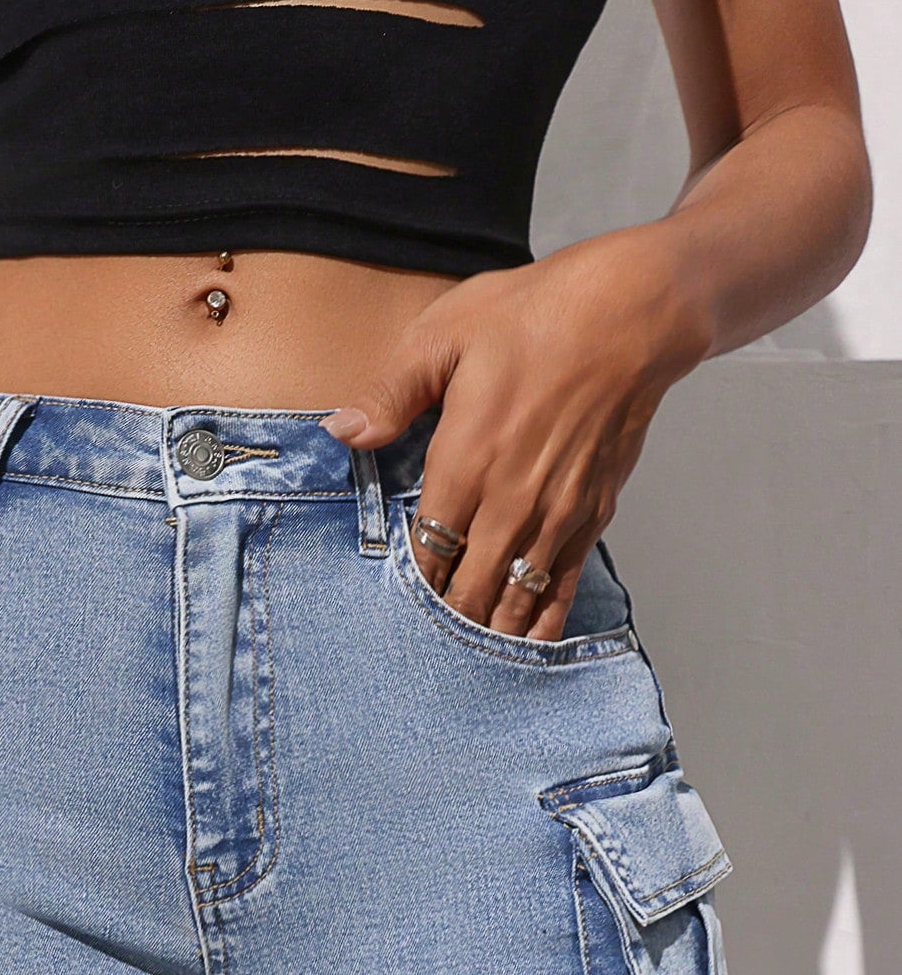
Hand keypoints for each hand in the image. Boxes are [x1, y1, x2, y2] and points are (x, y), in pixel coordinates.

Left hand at [321, 228, 711, 640]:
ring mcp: (556, 513)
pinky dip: (542, 618)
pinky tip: (525, 644)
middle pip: (468, 587)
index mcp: (465, 462)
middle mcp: (510, 501)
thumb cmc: (536, 315)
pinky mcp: (593, 513)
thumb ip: (390, 394)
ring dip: (488, 627)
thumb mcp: (444, 334)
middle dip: (444, 617)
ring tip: (464, 660)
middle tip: (420, 648)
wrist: (633, 314)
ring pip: (514, 596)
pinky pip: (562, 583)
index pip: (427, 550)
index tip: (392, 604)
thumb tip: (341, 431)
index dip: (410, 584)